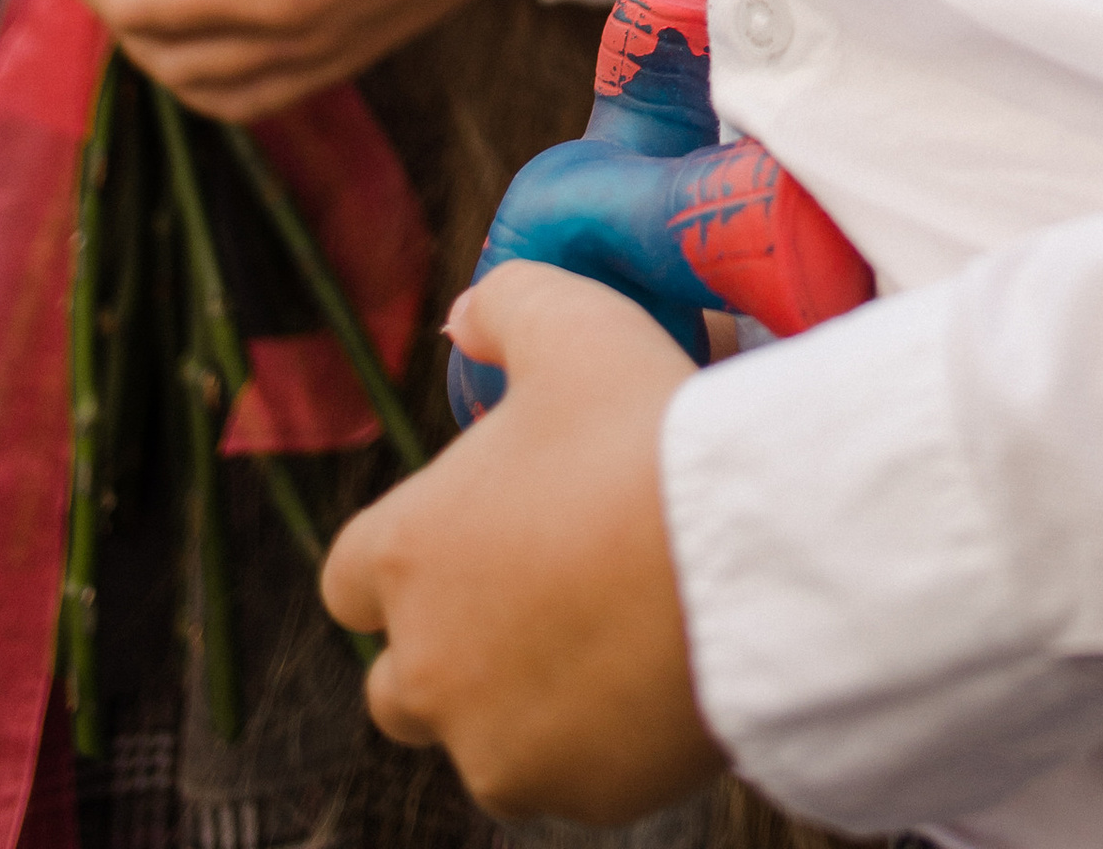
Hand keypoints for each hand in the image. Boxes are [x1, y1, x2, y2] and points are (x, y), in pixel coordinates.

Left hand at [324, 262, 720, 817]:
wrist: (751, 558)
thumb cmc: (645, 435)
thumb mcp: (573, 326)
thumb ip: (505, 305)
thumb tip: (468, 317)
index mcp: (407, 556)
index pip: (351, 579)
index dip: (404, 556)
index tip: (471, 531)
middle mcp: (428, 668)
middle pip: (400, 684)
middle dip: (452, 645)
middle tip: (540, 589)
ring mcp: (498, 745)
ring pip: (486, 736)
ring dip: (524, 698)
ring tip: (612, 630)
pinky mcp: (579, 797)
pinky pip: (570, 775)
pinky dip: (599, 737)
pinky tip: (659, 672)